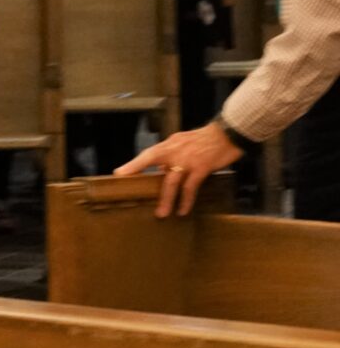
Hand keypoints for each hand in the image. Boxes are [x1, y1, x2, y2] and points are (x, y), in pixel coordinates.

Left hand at [115, 123, 243, 216]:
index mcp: (169, 145)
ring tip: (162, 214)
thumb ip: (171, 156)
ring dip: (166, 199)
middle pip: (151, 161)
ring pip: (171, 181)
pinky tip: (183, 210)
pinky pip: (191, 187)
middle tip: (131, 193)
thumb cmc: (205, 140)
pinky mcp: (201, 168)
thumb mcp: (183, 143)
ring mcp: (188, 160)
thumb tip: (162, 171)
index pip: (147, 154)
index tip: (118, 174)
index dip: (133, 164)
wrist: (229, 134)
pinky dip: (186, 200)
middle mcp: (175, 151)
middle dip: (138, 175)